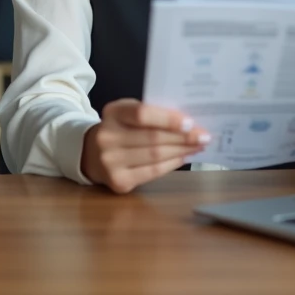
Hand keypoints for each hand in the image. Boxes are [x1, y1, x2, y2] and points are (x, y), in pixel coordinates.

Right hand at [81, 99, 210, 193]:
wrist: (90, 152)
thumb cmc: (119, 128)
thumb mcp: (127, 113)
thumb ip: (151, 114)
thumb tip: (187, 123)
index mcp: (112, 113)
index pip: (142, 114)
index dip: (168, 119)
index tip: (191, 122)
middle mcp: (107, 137)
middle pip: (153, 138)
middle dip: (183, 138)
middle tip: (204, 136)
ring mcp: (111, 162)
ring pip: (156, 156)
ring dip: (182, 151)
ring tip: (198, 146)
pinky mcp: (118, 181)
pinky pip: (153, 172)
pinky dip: (172, 164)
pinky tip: (184, 157)